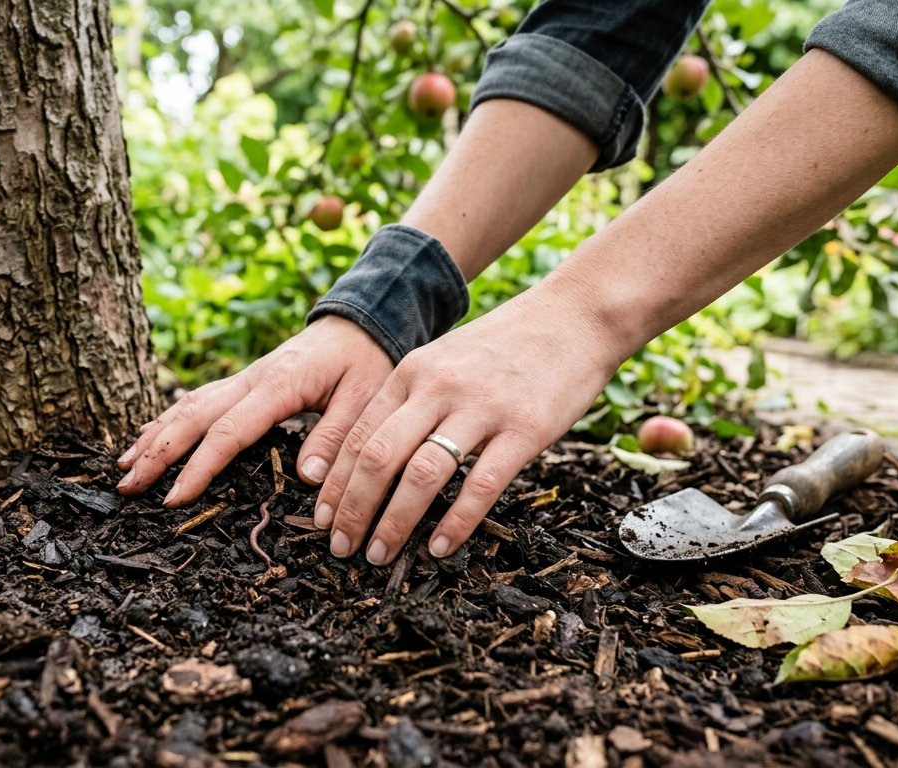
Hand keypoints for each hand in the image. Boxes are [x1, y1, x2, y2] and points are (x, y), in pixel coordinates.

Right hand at [116, 315, 394, 505]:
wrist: (361, 322)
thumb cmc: (366, 361)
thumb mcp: (365, 398)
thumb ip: (337, 435)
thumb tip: (308, 478)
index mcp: (279, 385)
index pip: (229, 431)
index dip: (199, 466)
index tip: (173, 498)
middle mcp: (251, 379)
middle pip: (192, 417)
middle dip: (156, 454)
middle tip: (126, 489)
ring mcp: (243, 378)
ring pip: (187, 407)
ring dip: (153, 437)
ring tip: (123, 469)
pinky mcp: (243, 381)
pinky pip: (197, 401)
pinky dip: (166, 420)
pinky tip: (147, 436)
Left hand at [313, 282, 618, 563]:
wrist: (576, 316)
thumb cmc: (508, 346)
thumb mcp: (445, 359)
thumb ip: (412, 398)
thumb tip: (375, 456)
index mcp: (413, 371)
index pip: (358, 435)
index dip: (334, 483)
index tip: (321, 519)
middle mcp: (439, 387)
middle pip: (378, 457)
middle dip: (353, 510)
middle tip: (341, 548)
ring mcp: (482, 407)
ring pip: (421, 476)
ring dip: (393, 523)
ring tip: (379, 556)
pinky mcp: (525, 429)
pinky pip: (479, 486)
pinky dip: (454, 524)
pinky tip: (439, 547)